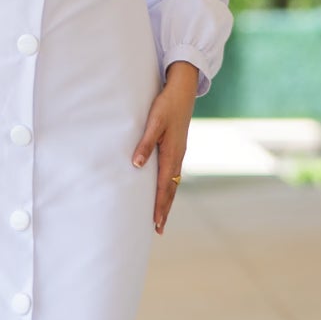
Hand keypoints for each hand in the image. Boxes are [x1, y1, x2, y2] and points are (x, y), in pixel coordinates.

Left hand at [132, 61, 198, 233]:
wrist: (183, 90)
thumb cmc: (166, 104)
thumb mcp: (154, 122)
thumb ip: (145, 143)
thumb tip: (136, 165)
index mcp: (172, 154)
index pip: (164, 186)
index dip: (159, 206)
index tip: (156, 223)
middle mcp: (177, 157)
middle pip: (171, 189)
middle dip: (164, 209)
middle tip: (158, 229)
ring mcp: (179, 153)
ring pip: (173, 183)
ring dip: (167, 200)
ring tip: (160, 217)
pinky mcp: (177, 148)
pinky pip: (173, 174)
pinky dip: (168, 187)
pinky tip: (164, 190)